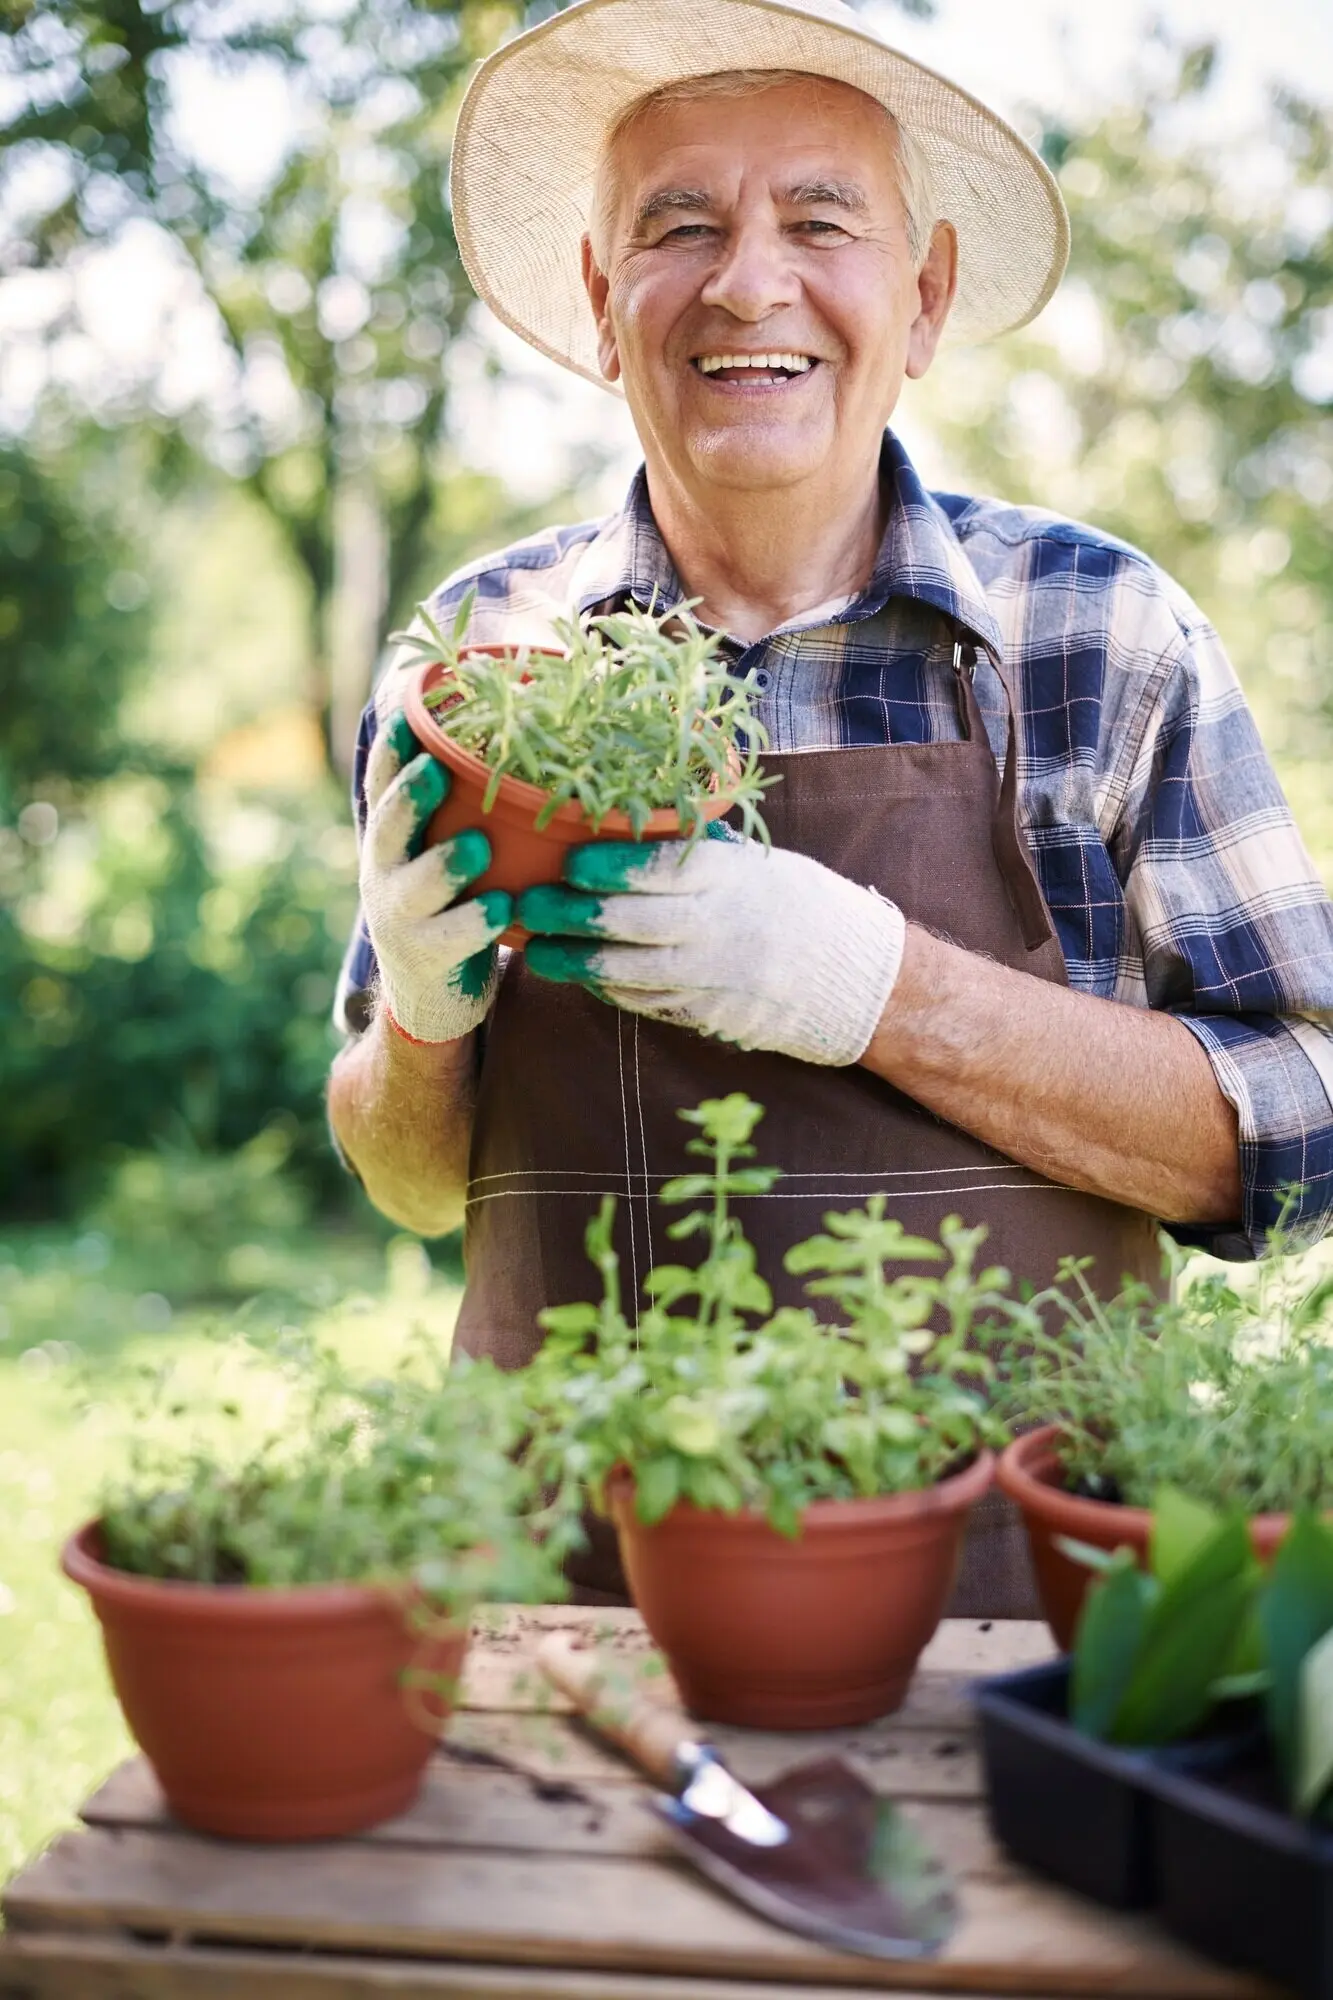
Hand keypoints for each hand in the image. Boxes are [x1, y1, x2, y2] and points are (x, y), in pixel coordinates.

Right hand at [359, 710, 511, 1043]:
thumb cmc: (450, 910)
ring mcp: (399, 919)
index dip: (389, 753)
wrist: (431, 1000)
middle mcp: (383, 875)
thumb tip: (507, 741)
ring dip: (447, 863)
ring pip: (417, 885)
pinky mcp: (425, 959)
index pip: (381, 788)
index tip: (405, 716)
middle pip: (388, 827)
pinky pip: (451, 937)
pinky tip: (501, 907)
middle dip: (410, 798)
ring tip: (478, 846)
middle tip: (435, 770)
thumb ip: (457, 815)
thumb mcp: (439, 859)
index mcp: (389, 842)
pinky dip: (477, 921)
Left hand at [518, 836, 904, 1065]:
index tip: (568, 862)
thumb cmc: (799, 903)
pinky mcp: (709, 1016)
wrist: (856, 979)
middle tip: (528, 906)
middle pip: (630, 924)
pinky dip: (610, 990)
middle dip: (571, 916)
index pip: (658, 871)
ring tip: (536, 952)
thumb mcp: (758, 864)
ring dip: (575, 964)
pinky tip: (582, 978)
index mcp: (733, 880)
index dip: (607, 868)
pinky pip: (647, 1003)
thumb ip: (698, 853)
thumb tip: (627, 826)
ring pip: (628, 974)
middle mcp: (721, 930)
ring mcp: (714, 979)